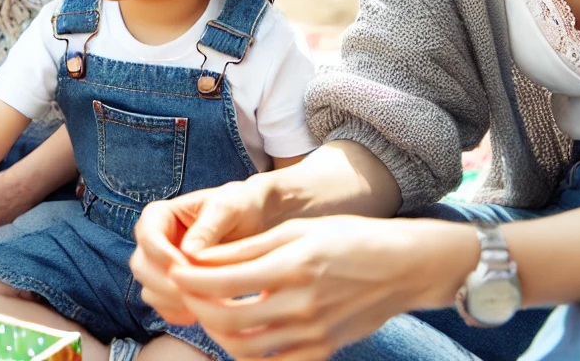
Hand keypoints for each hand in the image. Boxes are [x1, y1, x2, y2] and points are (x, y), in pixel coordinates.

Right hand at [131, 181, 273, 325]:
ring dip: (174, 301)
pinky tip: (204, 310)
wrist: (251, 222)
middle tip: (198, 291)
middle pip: (141, 267)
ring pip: (149, 291)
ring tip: (206, 302)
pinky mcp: (169, 288)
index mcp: (159, 215)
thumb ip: (208, 227)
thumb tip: (188, 253)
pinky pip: (164, 307)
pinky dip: (180, 313)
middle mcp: (153, 242)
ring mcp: (159, 267)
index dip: (163, 256)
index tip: (189, 268)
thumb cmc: (239, 207)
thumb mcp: (228, 208)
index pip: (147, 237)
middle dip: (167, 283)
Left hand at [165, 217, 474, 360]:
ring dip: (217, 333)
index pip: (222, 281)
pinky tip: (239, 335)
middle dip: (197, 307)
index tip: (175, 271)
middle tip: (186, 294)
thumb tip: (203, 257)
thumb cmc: (350, 238)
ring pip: (244, 347)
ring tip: (210, 313)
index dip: (190, 279)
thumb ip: (250, 248)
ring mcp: (312, 333)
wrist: (404, 268)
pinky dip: (248, 355)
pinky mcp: (322, 350)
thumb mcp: (299, 230)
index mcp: (292, 266)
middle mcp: (301, 304)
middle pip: (226, 319)